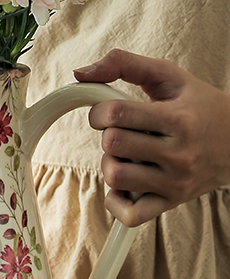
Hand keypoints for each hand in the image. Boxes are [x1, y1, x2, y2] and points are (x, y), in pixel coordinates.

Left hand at [73, 49, 229, 226]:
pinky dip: (117, 201)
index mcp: (178, 119)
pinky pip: (130, 215)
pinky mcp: (171, 202)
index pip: (116, 114)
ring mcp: (175, 182)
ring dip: (111, 164)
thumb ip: (124, 64)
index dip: (99, 112)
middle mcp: (179, 153)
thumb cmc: (199, 106)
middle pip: (112, 145)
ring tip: (128, 155)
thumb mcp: (168, 76)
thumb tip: (80, 73)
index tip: (107, 113)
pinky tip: (125, 184)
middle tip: (122, 133)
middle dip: (107, 136)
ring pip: (115, 177)